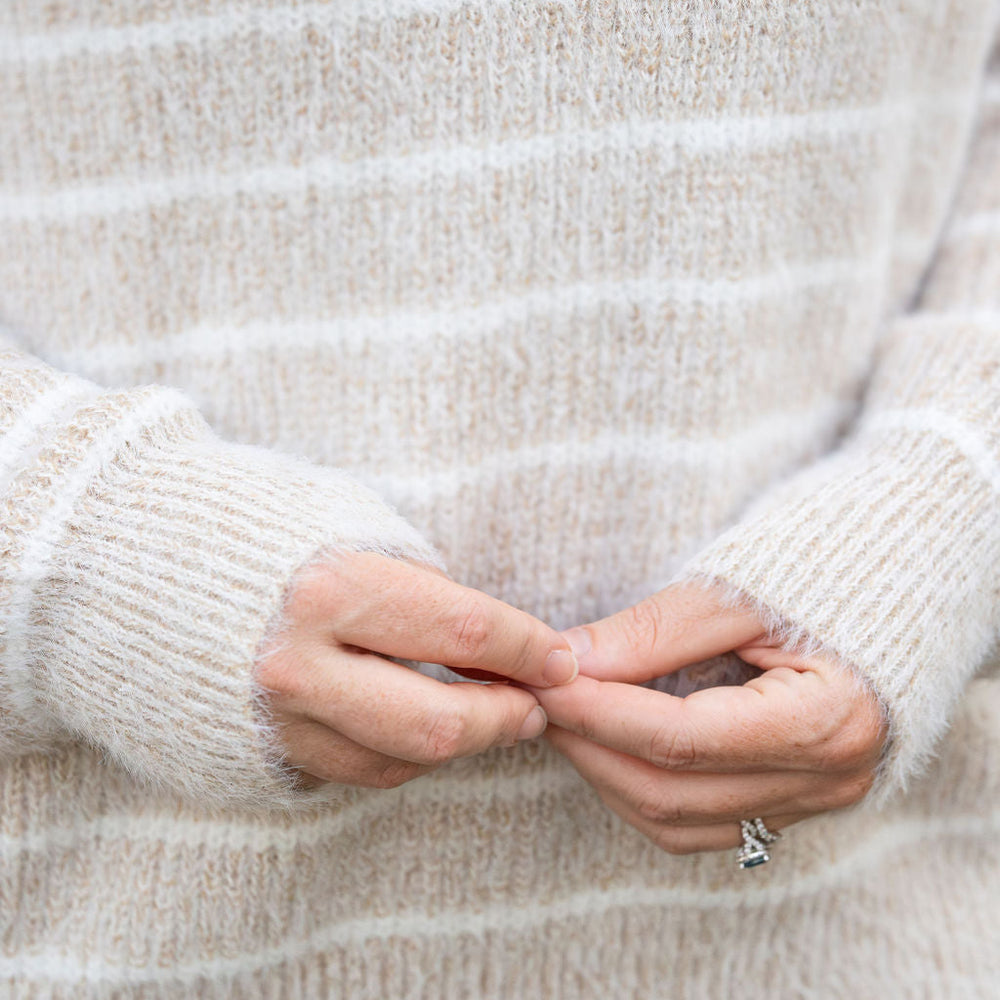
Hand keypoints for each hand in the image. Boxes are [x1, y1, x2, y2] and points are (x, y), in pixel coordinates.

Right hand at [255, 552, 577, 788]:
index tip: (561, 657)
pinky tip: (425, 724)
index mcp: (328, 591)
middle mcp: (298, 665)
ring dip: (463, 742)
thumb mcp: (350, 526)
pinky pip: (357, 771)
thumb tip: (489, 640)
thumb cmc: (264, 528)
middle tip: (538, 703)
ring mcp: (275, 719)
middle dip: (507, 717)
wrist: (147, 562)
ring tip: (492, 715)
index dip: (528, 648)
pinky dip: (407, 753)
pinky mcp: (262, 749)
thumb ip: (420, 586)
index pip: (463, 633)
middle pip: (440, 723)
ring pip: (402, 759)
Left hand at [530, 583, 887, 853]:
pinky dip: (639, 789)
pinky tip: (608, 744)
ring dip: (605, 772)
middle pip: (671, 791)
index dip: (600, 712)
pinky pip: (697, 824)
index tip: (544, 680)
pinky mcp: (790, 804)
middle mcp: (826, 779)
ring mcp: (811, 801)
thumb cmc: (820, 576)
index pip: (682, 739)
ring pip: (677, 822)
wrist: (892, 589)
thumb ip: (652, 632)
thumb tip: (568, 659)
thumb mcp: (736, 591)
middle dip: (589, 744)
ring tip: (564, 716)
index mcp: (827, 721)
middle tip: (538, 696)